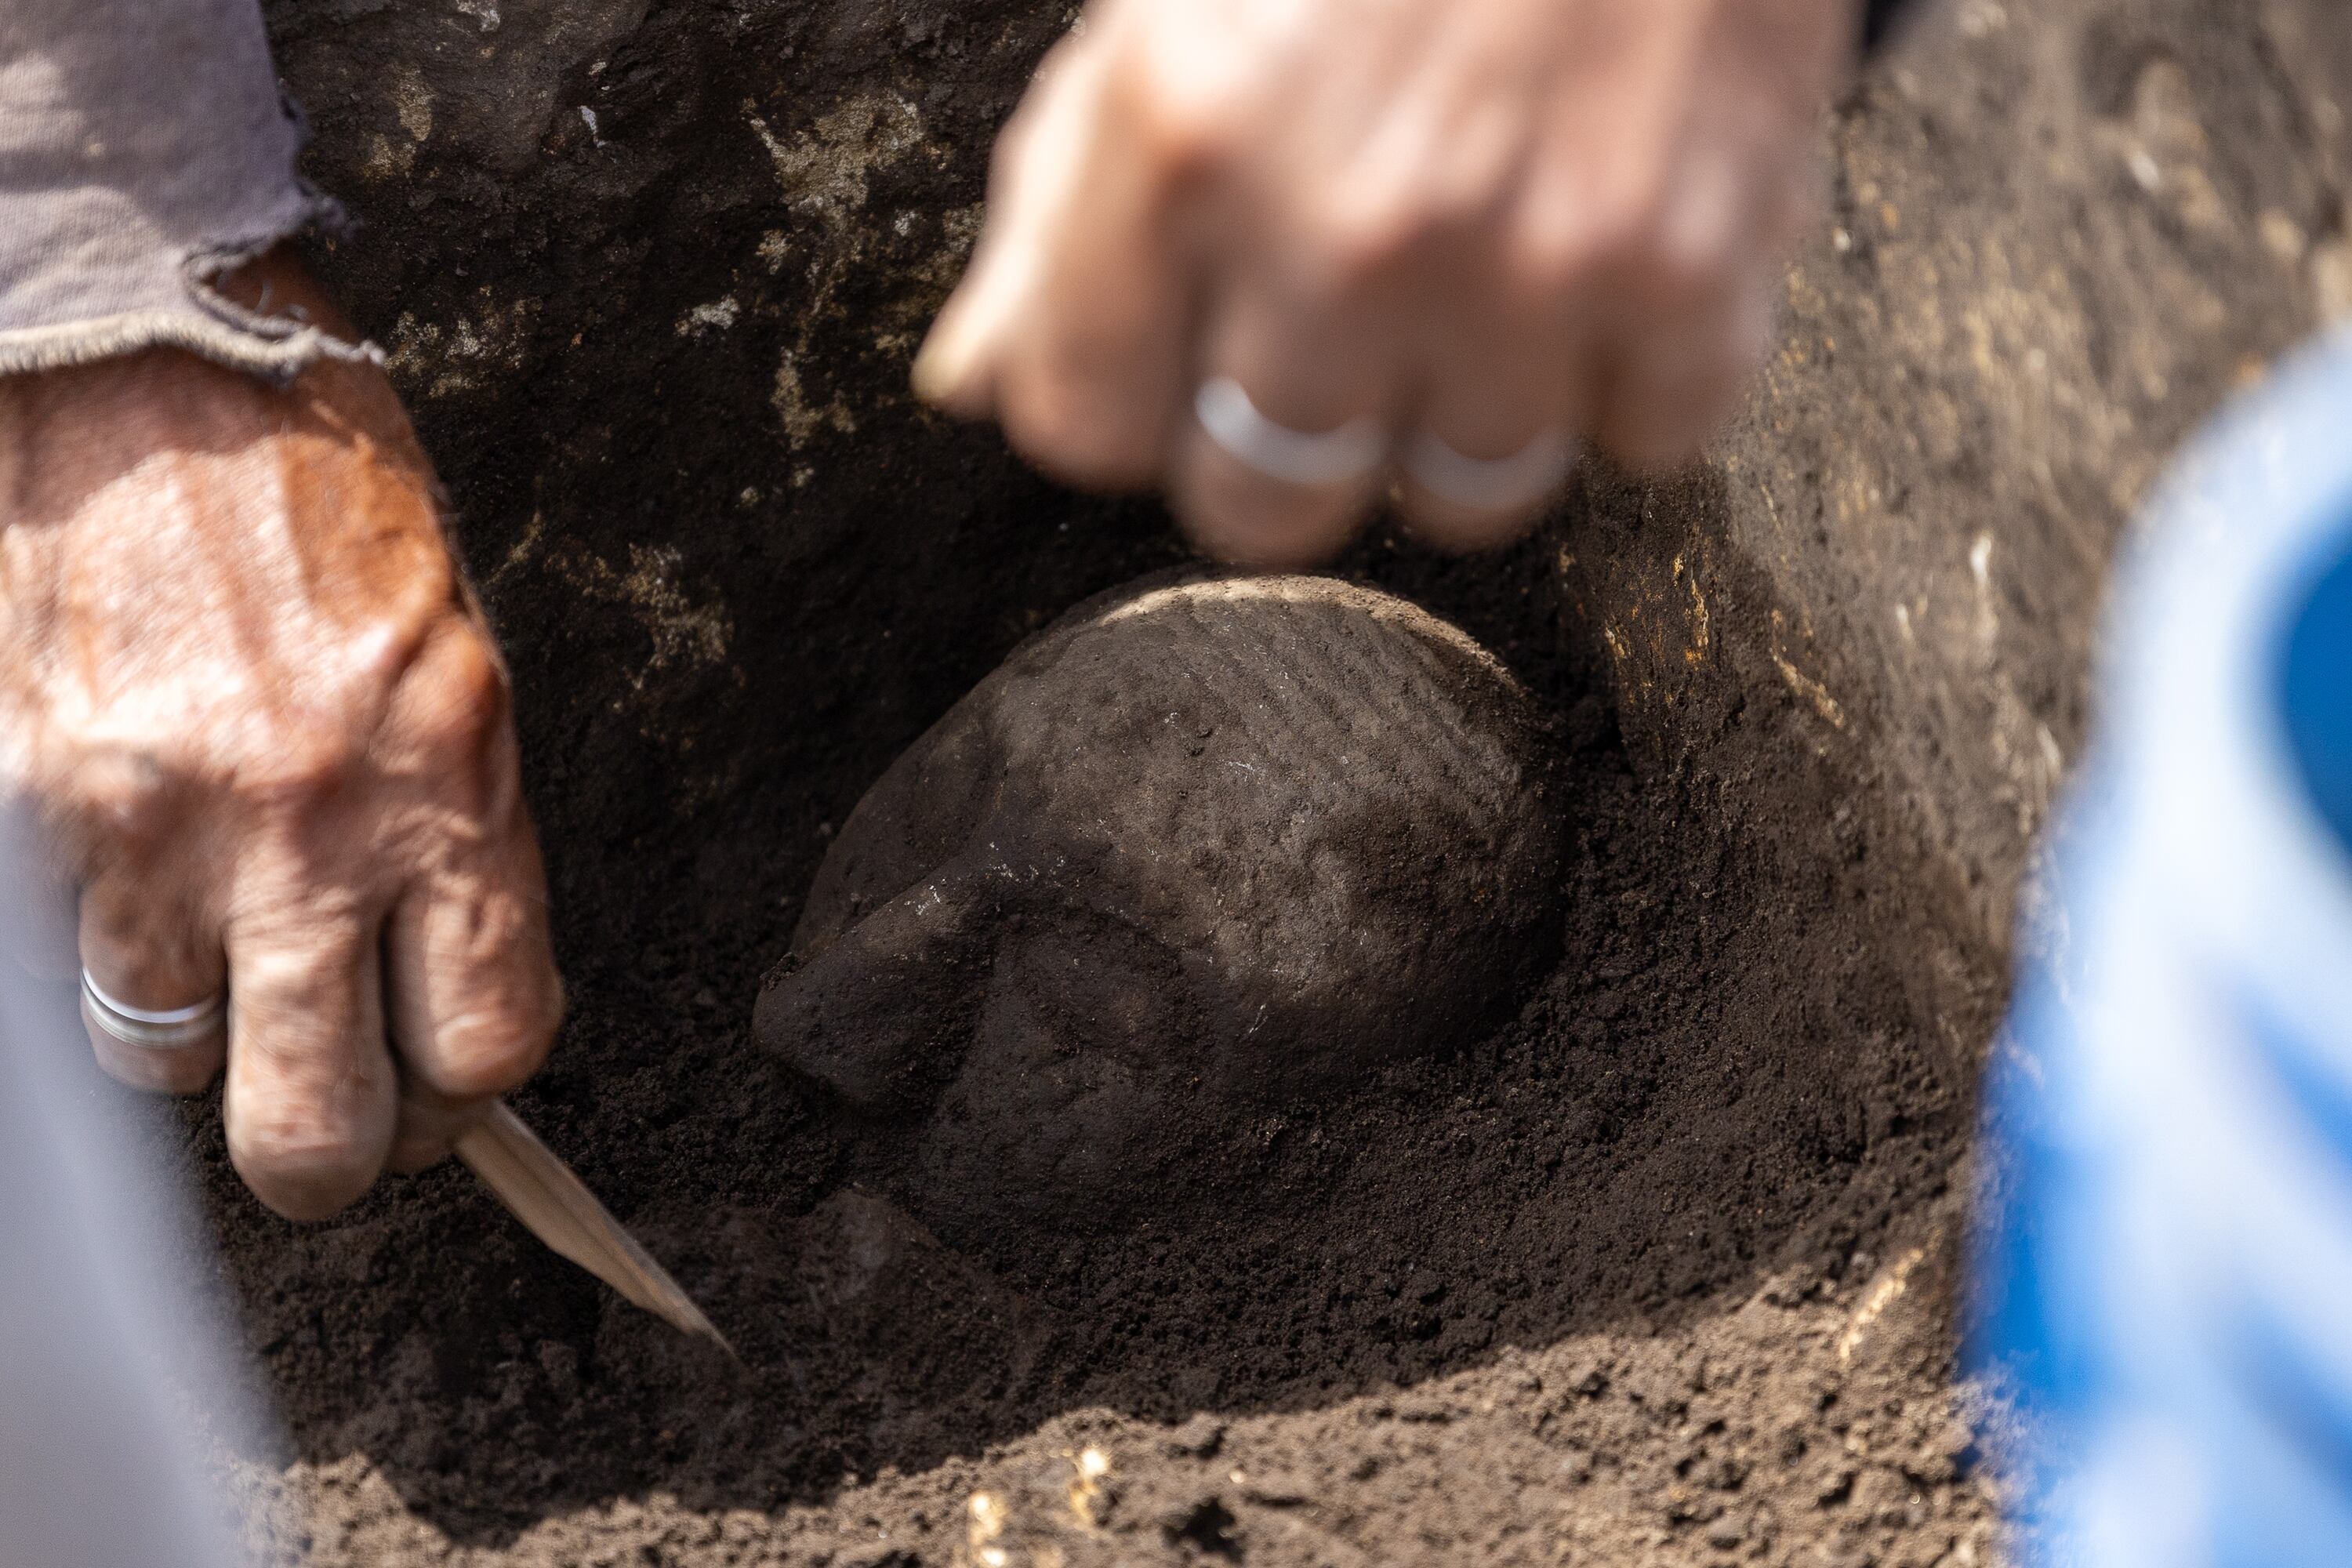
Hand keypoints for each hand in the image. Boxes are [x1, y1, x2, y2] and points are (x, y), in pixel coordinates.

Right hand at [0, 255, 561, 1219]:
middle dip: (330, 1153)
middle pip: (315, 1129)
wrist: (153, 369)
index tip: (443, 1073)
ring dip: (192, 1036)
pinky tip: (118, 872)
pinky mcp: (24, 802)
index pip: (487, 1045)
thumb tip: (446, 1004)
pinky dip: (86, 949)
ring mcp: (148, 825)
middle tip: (330, 1111)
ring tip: (211, 950)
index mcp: (447, 784)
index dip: (467, 1088)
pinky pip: (50, 964)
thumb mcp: (454, 665)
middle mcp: (304, 824)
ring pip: (160, 1066)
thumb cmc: (326, 507)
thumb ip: (456, 840)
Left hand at [915, 0, 1855, 566]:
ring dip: (1463, 413)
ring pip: (1461, 499)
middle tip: (1335, 330)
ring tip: (1486, 272)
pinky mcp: (1692, 274)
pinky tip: (1612, 250)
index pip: (1086, 428)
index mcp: (1181, 139)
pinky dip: (1635, 373)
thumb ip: (1057, 204)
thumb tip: (975, 384)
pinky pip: (1643, 443)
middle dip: (1283, 445)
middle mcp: (1344, 233)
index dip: (1128, 398)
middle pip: (1264, 511)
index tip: (1176, 352)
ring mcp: (1526, 268)